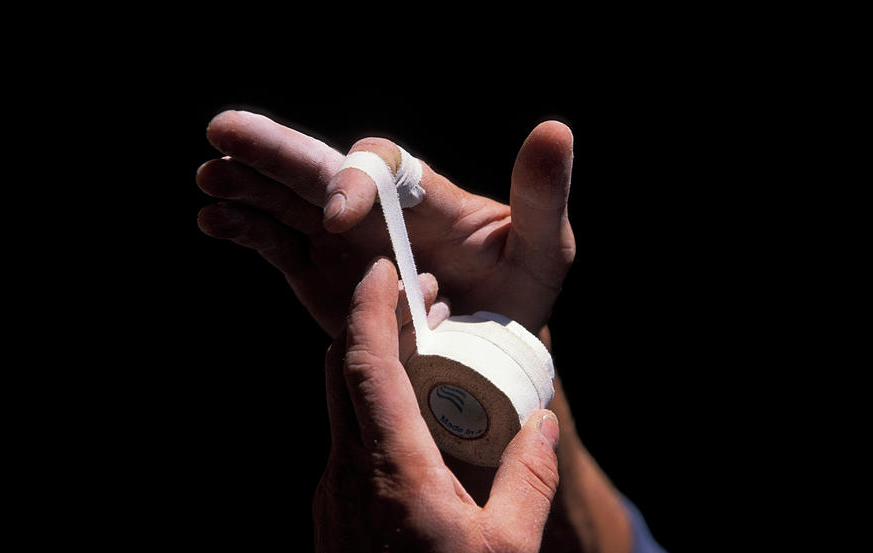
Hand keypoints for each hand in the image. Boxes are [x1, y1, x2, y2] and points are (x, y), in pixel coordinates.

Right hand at [197, 110, 573, 334]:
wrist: (489, 349)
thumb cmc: (521, 294)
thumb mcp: (542, 247)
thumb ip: (541, 195)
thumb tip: (554, 129)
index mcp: (421, 197)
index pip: (378, 169)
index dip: (353, 182)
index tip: (339, 216)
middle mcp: (376, 213)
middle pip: (317, 170)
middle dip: (272, 150)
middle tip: (222, 131)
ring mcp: (343, 245)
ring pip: (287, 204)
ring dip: (247, 188)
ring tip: (207, 180)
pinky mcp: (323, 278)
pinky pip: (279, 248)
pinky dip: (247, 233)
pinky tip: (215, 222)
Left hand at [314, 258, 560, 552]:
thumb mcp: (506, 551)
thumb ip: (528, 483)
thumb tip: (540, 422)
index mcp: (390, 472)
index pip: (362, 365)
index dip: (369, 307)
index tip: (388, 269)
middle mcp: (348, 473)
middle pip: (343, 372)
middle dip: (377, 323)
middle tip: (424, 300)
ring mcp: (332, 494)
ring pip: (342, 404)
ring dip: (375, 364)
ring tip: (427, 349)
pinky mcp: (332, 512)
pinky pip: (348, 438)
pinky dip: (374, 406)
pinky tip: (415, 418)